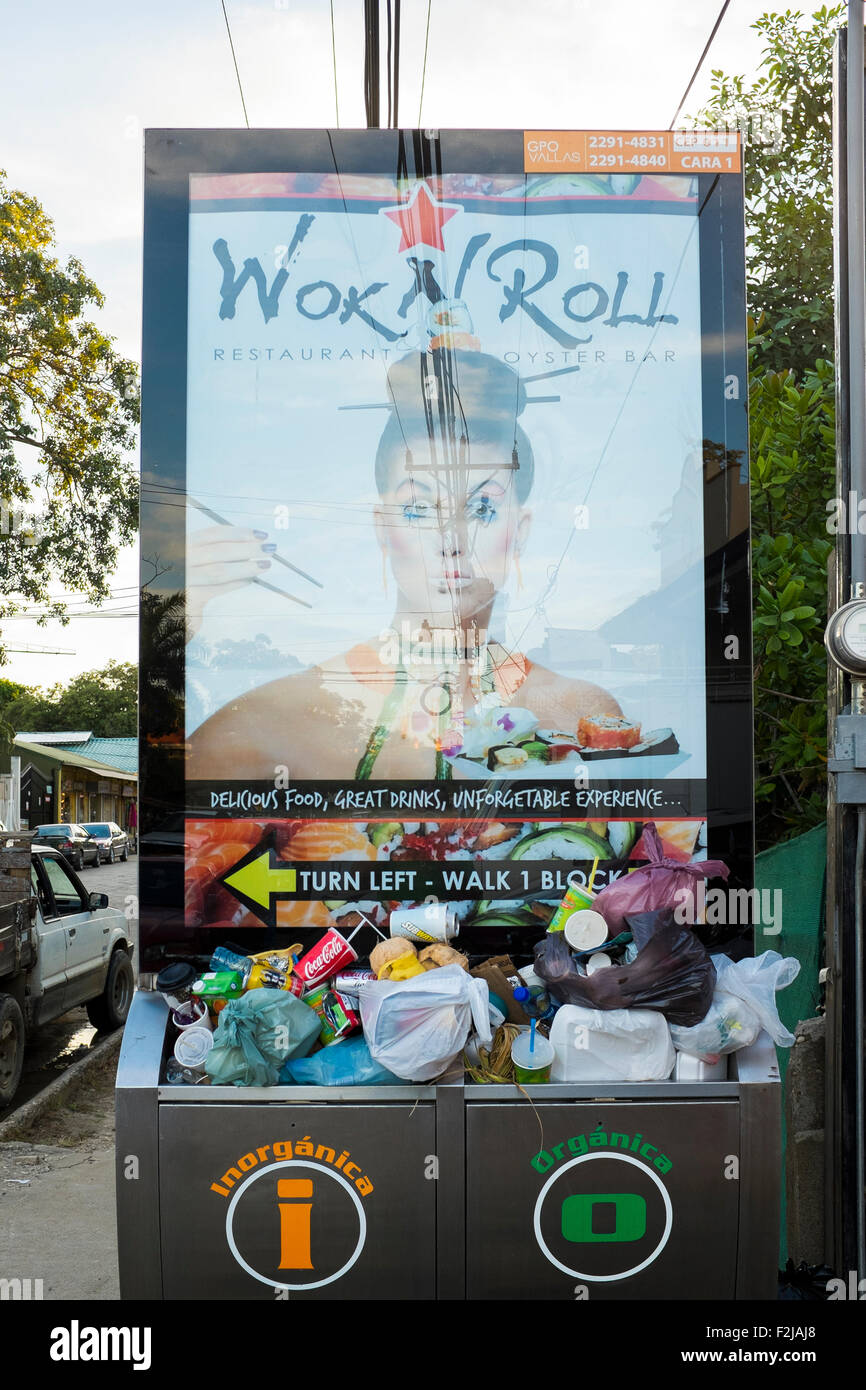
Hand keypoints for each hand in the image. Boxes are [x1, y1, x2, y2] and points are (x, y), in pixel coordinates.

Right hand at [186, 524, 274, 640]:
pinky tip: (248, 580)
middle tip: (269, 549)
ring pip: (219, 571)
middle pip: (218, 550)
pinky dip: (235, 584)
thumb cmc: (179, 581)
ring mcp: (180, 580)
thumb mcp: (189, 561)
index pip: (212, 534)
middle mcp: (177, 559)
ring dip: (245, 567)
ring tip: (264, 565)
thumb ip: (209, 552)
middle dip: (247, 548)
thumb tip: (246, 544)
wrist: (160, 613)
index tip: (260, 534)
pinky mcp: (187, 600)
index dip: (239, 533)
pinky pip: (216, 589)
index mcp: (178, 543)